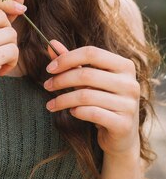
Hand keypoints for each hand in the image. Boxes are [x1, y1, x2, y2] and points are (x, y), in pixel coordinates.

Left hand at [44, 40, 140, 158]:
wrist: (122, 135)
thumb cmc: (103, 100)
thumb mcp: (88, 79)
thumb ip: (72, 61)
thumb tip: (51, 43)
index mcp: (124, 65)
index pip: (91, 52)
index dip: (67, 58)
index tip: (50, 68)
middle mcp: (130, 83)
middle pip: (86, 74)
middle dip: (61, 80)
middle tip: (47, 85)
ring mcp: (129, 104)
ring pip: (86, 95)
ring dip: (63, 99)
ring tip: (52, 103)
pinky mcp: (124, 124)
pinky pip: (92, 113)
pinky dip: (77, 111)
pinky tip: (72, 112)